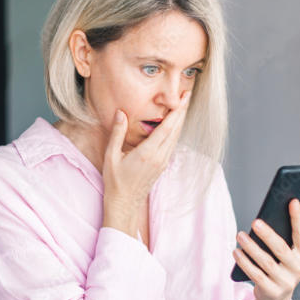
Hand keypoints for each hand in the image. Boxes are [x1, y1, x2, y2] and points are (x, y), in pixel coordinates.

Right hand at [102, 90, 191, 211]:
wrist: (124, 204)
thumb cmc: (115, 181)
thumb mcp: (111, 156)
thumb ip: (118, 133)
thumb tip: (120, 113)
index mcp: (148, 153)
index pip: (167, 127)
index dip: (177, 111)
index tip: (184, 97)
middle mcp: (159, 157)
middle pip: (176, 130)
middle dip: (182, 111)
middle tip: (187, 94)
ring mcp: (163, 162)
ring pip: (176, 137)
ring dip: (180, 121)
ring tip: (183, 106)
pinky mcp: (162, 165)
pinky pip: (172, 144)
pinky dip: (175, 131)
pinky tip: (175, 125)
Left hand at [233, 198, 299, 299]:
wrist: (276, 298)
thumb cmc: (283, 267)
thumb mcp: (294, 252)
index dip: (298, 218)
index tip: (292, 201)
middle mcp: (298, 269)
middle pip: (281, 249)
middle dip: (268, 234)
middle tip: (254, 221)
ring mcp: (285, 282)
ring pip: (266, 262)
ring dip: (251, 247)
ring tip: (240, 235)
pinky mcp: (271, 291)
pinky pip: (255, 275)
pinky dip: (245, 262)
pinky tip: (236, 252)